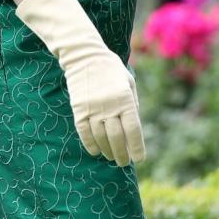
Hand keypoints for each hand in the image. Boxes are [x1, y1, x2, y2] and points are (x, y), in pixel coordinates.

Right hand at [63, 49, 144, 166]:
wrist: (84, 56)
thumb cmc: (111, 69)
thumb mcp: (128, 82)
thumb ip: (132, 104)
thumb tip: (132, 128)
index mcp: (125, 99)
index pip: (133, 130)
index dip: (136, 147)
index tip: (139, 158)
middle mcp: (109, 106)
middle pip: (117, 138)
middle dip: (122, 154)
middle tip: (124, 162)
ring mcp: (92, 108)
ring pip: (101, 137)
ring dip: (107, 151)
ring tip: (112, 157)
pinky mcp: (79, 109)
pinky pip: (84, 132)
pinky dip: (90, 144)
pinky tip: (96, 151)